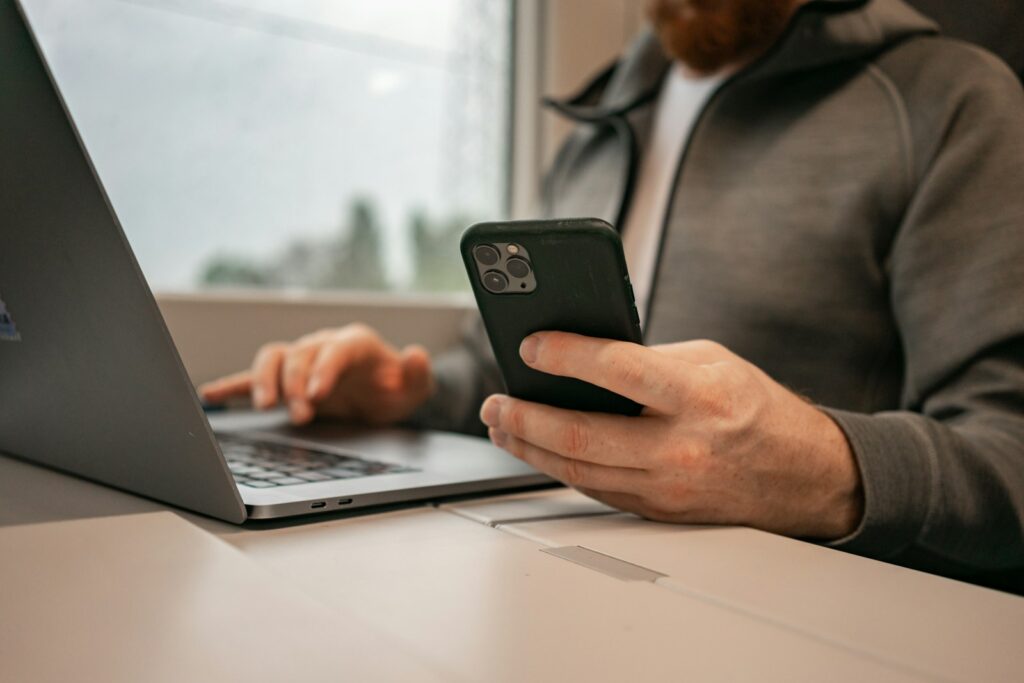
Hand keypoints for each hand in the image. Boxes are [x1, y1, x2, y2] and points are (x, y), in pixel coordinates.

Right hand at [199, 324, 433, 425]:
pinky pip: (254, 376)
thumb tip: (416, 355)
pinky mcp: (286, 379)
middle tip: (301, 414)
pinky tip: (211, 395)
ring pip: (274, 358)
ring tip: (264, 405)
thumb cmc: (395, 389)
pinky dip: (233, 384)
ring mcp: (302, 360)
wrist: (382, 394)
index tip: (318, 394)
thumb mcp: (415, 388)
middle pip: (301, 355)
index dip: (324, 369)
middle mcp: (323, 345)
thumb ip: (418, 374)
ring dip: (265, 380)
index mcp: (355, 343)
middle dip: (297, 384)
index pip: (336, 349)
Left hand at [479, 333, 863, 539]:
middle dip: (524, 417)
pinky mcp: (657, 511)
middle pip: (581, 435)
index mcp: (697, 396)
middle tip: (495, 400)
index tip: (531, 345)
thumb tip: (584, 357)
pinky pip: (594, 488)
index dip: (566, 355)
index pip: (618, 370)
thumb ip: (650, 359)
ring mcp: (666, 487)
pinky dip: (558, 467)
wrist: (803, 475)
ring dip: (529, 446)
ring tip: (502, 423)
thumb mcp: (711, 362)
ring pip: (577, 470)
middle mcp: (679, 447)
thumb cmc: (756, 409)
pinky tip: (536, 448)